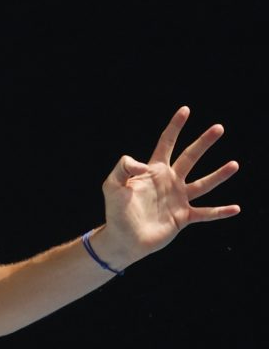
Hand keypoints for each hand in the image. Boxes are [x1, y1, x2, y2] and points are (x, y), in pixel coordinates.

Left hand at [101, 106, 240, 264]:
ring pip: (203, 184)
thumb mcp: (112, 184)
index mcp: (153, 171)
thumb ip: (123, 168)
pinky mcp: (183, 217)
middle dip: (204, 142)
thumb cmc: (116, 211)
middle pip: (190, 157)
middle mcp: (169, 181)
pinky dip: (220, 212)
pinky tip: (236, 208)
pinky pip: (206, 213)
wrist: (123, 238)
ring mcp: (178, 199)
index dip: (175, 127)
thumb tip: (143, 164)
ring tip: (235, 164)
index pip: (166, 143)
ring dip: (219, 175)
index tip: (185, 110)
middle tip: (219, 127)